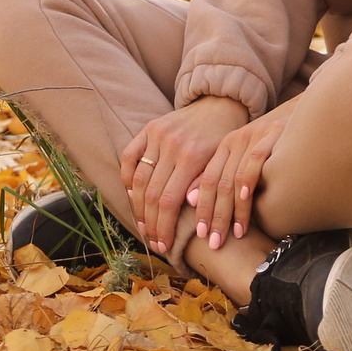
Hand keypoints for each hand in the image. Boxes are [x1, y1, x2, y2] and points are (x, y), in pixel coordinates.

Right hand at [121, 95, 249, 255]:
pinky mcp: (148, 128)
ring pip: (138, 180)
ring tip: (144, 226)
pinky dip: (127, 178)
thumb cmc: (224, 139)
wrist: (218, 104)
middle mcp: (172, 145)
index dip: (164, 228)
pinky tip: (133, 196)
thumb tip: (190, 207)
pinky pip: (129, 157)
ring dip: (138, 208)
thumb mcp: (223, 162)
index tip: (164, 246)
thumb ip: (205, 184)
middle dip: (151, 224)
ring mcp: (157, 135)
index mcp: (193, 156)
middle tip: (154, 242)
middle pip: (152, 195)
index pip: (170, 201)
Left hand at [189, 96, 297, 249]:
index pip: (207, 180)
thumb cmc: (276, 144)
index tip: (198, 235)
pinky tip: (247, 202)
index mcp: (225, 146)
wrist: (309, 114)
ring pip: (235, 178)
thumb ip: (220, 175)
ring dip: (234, 209)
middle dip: (215, 216)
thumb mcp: (245, 157)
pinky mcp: (273, 133)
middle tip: (214, 243)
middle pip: (218, 182)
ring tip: (235, 234)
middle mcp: (236, 140)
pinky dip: (249, 183)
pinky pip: (255, 161)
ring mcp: (255, 136)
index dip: (201, 208)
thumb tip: (189, 200)